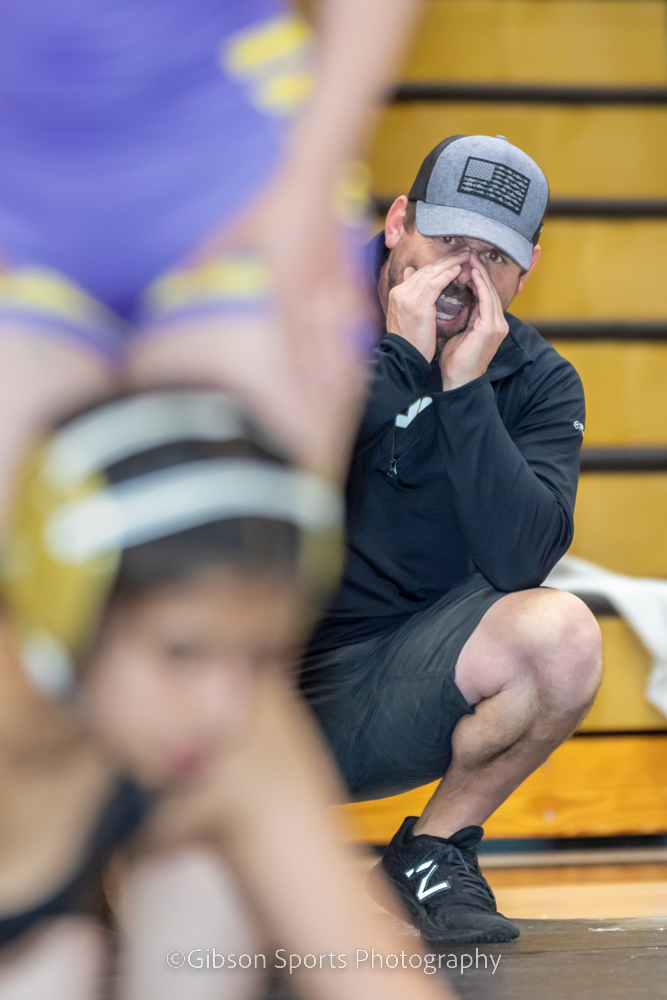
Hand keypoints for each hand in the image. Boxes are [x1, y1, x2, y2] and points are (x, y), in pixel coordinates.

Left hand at [186, 171, 366, 480]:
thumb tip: (178, 291)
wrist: (308, 183)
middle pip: (318, 340)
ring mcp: (330, 285)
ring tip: (342, 396)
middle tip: (322, 411)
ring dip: (340, 364)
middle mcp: (310, 288)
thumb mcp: (229, 239)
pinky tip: (355, 358)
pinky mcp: (343, 280)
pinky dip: (353, 339)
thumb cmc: (262, 213)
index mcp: (282, 281)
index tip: (295, 393)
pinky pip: (351, 314)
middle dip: (322, 376)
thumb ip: (206, 266)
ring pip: (337, 332)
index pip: (289, 331)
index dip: (294, 364)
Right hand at [385, 257, 465, 361]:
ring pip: (431, 273)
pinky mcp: (419, 306)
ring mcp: (408, 298)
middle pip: (425, 270)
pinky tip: (458, 270)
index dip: (437, 266)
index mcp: (397, 293)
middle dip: (445, 260)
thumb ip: (410, 294)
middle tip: (463, 253)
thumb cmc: (409, 341)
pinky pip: (435, 284)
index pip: (419, 273)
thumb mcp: (406, 315)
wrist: (403, 358)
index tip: (452, 260)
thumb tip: (410, 273)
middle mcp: (400, 292)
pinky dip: (447, 274)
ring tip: (465, 257)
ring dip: (449, 263)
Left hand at [440, 255, 508, 390]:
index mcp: (489, 322)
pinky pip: (487, 300)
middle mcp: (497, 322)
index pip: (483, 294)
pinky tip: (472, 273)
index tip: (462, 263)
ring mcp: (497, 325)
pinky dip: (480, 285)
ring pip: (489, 291)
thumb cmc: (455, 360)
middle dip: (478, 270)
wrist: (458, 381)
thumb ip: (457, 315)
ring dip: (479, 273)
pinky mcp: (491, 328)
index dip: (474, 277)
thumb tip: (444, 297)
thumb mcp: (456, 332)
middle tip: (466, 254)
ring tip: (469, 258)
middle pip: (488, 289)